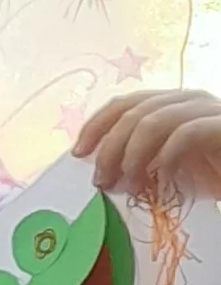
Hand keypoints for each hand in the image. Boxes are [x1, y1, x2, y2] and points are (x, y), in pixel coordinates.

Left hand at [74, 89, 220, 196]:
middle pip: (132, 112)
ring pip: (153, 120)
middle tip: (100, 180)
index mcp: (170, 104)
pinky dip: (164, 157)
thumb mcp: (167, 168)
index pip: (123, 103)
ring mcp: (209, 110)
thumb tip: (99, 173)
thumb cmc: (214, 176)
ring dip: (130, 155)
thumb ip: (138, 161)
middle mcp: (188, 100)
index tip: (78, 153)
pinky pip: (186, 133)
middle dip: (109, 148)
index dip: (96, 125)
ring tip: (125, 184)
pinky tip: (158, 179)